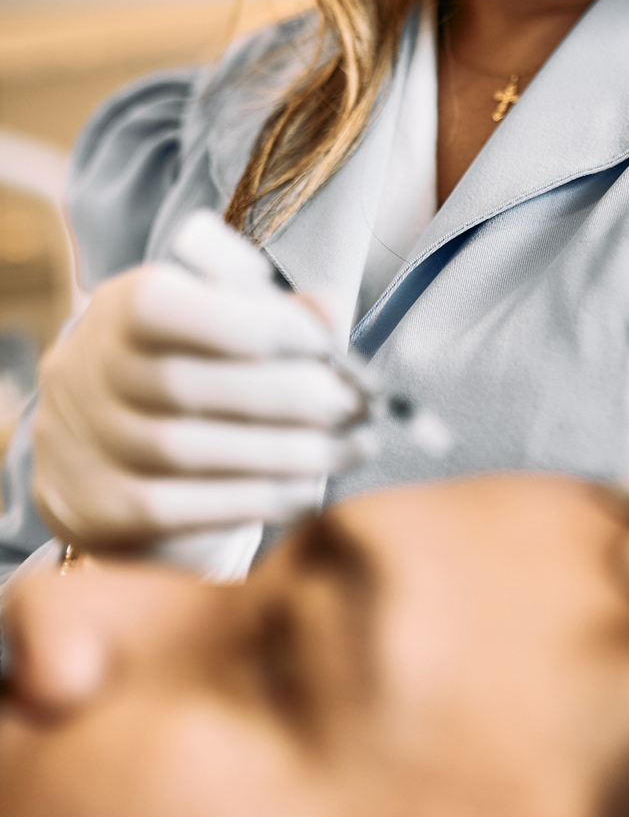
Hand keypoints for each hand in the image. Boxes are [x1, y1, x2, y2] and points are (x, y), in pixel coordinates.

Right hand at [32, 211, 373, 550]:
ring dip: (285, 453)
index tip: (323, 345)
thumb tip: (332, 309)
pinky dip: (259, 499)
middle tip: (352, 406)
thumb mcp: (216, 318)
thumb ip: (272, 309)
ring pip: (190, 452)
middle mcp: (90, 373)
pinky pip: (187, 509)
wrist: (99, 441)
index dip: (250, 324)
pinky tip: (310, 490)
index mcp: (120, 309)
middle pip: (186, 386)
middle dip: (286, 397)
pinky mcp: (103, 510)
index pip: (164, 307)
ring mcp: (88, 446)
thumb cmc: (184, 363)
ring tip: (348, 448)